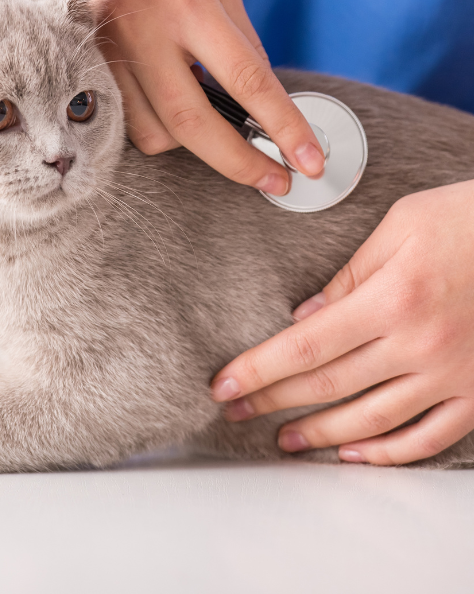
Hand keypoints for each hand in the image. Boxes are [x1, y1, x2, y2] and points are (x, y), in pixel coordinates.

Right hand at [87, 0, 323, 190]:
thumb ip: (240, 43)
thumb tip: (266, 108)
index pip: (245, 79)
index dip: (283, 128)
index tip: (309, 163)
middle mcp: (141, 27)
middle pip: (192, 123)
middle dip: (240, 163)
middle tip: (275, 181)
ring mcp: (104, 52)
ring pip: (153, 133)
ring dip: (191, 142)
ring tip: (208, 116)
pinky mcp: (81, 69)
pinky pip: (126, 123)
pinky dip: (157, 126)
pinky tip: (168, 103)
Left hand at [211, 181, 473, 464]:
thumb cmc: (467, 218)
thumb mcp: (401, 225)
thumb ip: (350, 275)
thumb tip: (306, 316)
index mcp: (394, 298)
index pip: (306, 347)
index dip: (259, 371)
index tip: (224, 387)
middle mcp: (421, 344)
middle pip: (329, 385)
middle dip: (274, 402)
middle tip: (236, 413)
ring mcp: (453, 374)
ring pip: (373, 420)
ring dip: (323, 435)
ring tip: (286, 440)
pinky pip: (430, 436)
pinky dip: (390, 453)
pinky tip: (358, 456)